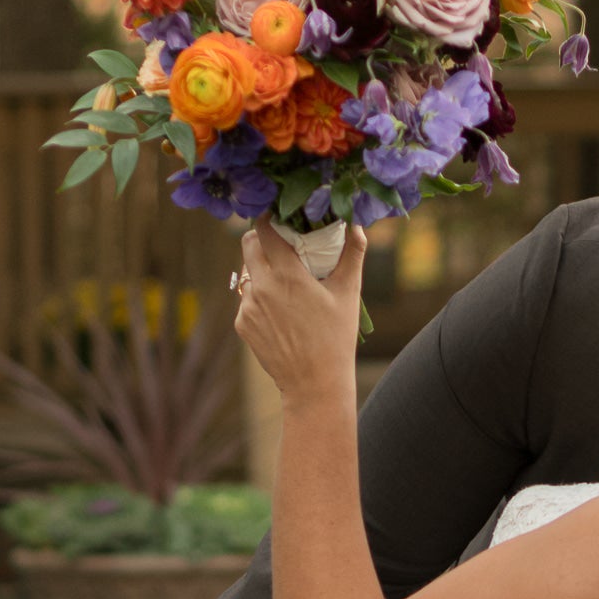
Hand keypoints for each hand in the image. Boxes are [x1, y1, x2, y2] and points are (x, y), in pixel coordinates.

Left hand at [232, 224, 366, 400]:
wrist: (314, 384)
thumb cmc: (336, 337)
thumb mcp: (348, 293)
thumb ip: (353, 254)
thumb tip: (356, 225)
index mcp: (286, 275)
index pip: (263, 230)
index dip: (267, 218)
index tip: (276, 215)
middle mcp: (261, 287)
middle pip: (247, 246)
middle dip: (260, 238)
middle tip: (279, 242)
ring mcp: (247, 307)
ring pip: (248, 273)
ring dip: (261, 269)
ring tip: (284, 279)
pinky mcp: (242, 325)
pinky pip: (246, 299)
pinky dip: (260, 296)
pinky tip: (280, 309)